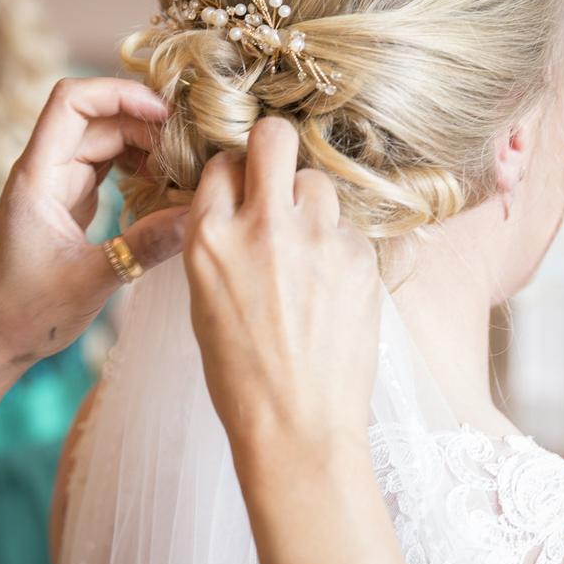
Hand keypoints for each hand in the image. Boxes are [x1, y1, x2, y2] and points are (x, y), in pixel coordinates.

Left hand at [0, 78, 187, 369]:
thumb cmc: (28, 313)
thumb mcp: (91, 281)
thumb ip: (143, 247)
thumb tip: (196, 217)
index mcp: (37, 177)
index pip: (71, 102)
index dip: (118, 93)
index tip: (163, 112)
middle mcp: (44, 170)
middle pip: (96, 117)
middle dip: (143, 120)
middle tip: (189, 144)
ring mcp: (56, 184)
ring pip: (104, 139)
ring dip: (143, 142)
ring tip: (183, 162)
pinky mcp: (69, 202)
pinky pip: (106, 165)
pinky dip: (136, 165)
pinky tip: (164, 181)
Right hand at [183, 117, 382, 471]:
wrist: (296, 426)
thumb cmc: (241, 375)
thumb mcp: (205, 300)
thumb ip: (222, 242)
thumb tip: (242, 206)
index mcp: (210, 238)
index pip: (222, 163)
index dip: (235, 174)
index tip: (243, 191)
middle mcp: (261, 226)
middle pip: (274, 137)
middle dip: (275, 148)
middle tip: (280, 176)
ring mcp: (315, 239)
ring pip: (317, 181)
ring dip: (312, 205)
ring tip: (309, 251)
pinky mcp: (359, 257)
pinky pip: (349, 229)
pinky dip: (341, 250)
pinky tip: (332, 291)